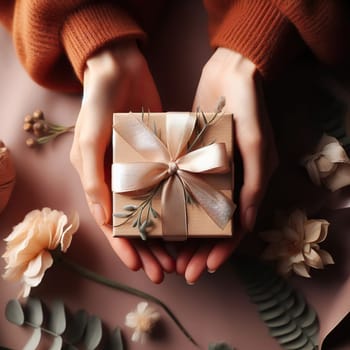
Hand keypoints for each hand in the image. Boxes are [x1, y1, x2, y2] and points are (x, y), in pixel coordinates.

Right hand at [70, 42, 174, 282]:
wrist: (121, 67)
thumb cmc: (99, 102)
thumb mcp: (90, 138)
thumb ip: (94, 176)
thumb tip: (103, 217)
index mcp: (98, 179)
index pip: (111, 224)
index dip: (123, 248)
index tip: (138, 268)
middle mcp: (119, 179)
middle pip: (134, 224)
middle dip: (147, 250)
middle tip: (165, 269)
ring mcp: (141, 170)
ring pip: (153, 211)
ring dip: (164, 235)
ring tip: (178, 255)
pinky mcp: (159, 158)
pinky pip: (168, 188)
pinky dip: (175, 207)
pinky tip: (188, 221)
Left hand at [176, 47, 277, 282]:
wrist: (231, 73)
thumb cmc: (250, 109)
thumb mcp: (256, 147)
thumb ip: (253, 185)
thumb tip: (246, 223)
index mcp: (246, 185)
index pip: (235, 228)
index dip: (221, 251)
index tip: (205, 268)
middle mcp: (227, 183)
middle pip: (211, 226)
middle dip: (197, 250)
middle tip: (180, 269)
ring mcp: (207, 172)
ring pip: (193, 212)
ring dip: (182, 233)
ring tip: (166, 253)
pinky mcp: (190, 159)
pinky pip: (180, 188)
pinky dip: (171, 205)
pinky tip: (157, 218)